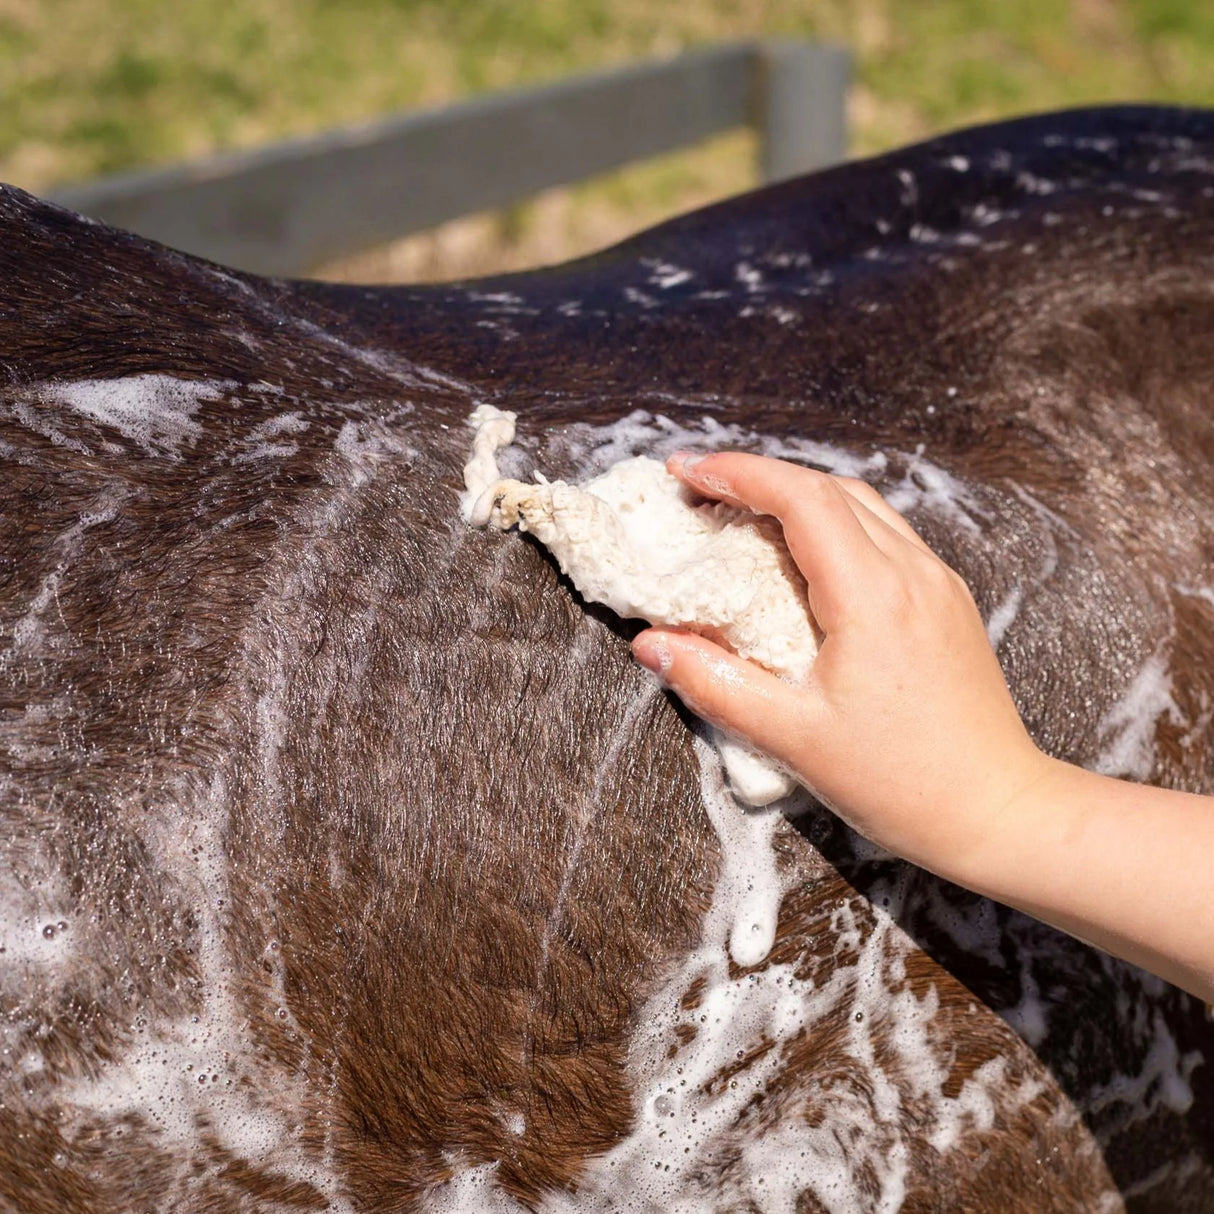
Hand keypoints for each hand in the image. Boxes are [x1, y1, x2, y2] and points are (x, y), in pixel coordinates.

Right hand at [631, 452, 1052, 883]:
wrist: (996, 811)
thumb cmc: (900, 782)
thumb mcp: (794, 738)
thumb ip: (716, 685)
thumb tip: (650, 644)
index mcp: (874, 596)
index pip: (801, 499)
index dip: (738, 473)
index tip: (686, 470)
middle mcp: (913, 573)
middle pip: (830, 489)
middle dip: (759, 476)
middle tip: (700, 487)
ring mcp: (938, 583)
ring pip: (862, 507)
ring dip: (798, 495)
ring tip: (742, 510)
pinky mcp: (947, 601)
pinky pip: (886, 536)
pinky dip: (833, 524)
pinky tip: (803, 553)